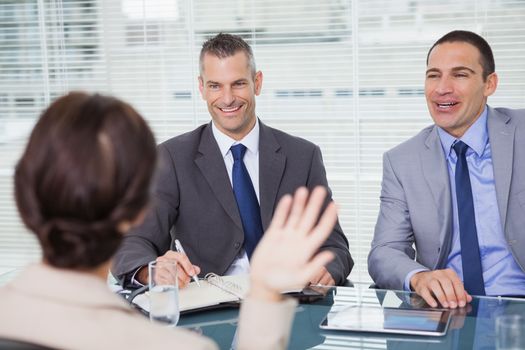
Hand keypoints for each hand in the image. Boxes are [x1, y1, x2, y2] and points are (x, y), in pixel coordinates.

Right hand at [136, 251, 200, 288]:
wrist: (159, 270)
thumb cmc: (172, 267)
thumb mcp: (181, 264)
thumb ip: (190, 267)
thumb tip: (196, 270)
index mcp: (171, 254)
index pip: (181, 257)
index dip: (188, 266)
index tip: (192, 273)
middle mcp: (163, 259)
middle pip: (176, 266)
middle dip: (184, 275)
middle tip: (188, 280)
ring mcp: (158, 268)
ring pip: (171, 275)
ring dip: (179, 282)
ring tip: (183, 284)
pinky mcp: (156, 277)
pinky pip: (166, 282)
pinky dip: (173, 285)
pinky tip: (176, 285)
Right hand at [249, 186, 336, 301]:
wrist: (263, 284)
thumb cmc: (282, 284)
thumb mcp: (300, 278)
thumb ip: (314, 265)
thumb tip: (329, 255)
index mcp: (307, 249)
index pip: (321, 229)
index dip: (329, 217)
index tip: (336, 205)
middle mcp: (298, 240)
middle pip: (309, 218)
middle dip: (315, 204)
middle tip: (321, 190)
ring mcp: (286, 236)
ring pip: (295, 215)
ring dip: (300, 203)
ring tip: (304, 190)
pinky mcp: (273, 235)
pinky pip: (279, 219)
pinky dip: (283, 209)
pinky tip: (288, 199)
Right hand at [410, 268, 471, 307]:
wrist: (421, 278)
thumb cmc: (439, 283)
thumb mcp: (450, 285)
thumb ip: (460, 291)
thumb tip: (468, 298)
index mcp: (449, 273)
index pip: (456, 282)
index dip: (460, 294)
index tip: (461, 303)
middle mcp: (438, 273)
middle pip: (446, 283)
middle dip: (451, 295)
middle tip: (454, 305)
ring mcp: (428, 278)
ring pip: (435, 285)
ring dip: (442, 297)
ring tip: (446, 305)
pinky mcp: (421, 285)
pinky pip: (425, 291)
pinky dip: (430, 298)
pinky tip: (434, 304)